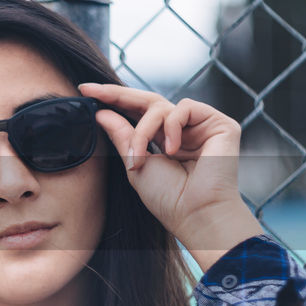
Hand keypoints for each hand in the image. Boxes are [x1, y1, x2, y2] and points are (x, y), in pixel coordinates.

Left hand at [77, 82, 261, 269]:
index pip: (139, 113)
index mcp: (165, 141)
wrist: (195, 214)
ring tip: (139, 158)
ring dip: (143, 130)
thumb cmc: (168, 199)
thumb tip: (102, 112)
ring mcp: (202, 126)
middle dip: (117, 95)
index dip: (114, 101)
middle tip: (92, 91)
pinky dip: (172, 126)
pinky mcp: (220, 124)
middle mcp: (183, 130)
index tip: (85, 91)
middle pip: (148, 101)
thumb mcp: (135, 163)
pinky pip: (185, 108)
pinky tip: (173, 151)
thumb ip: (122, 135)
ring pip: (161, 107)